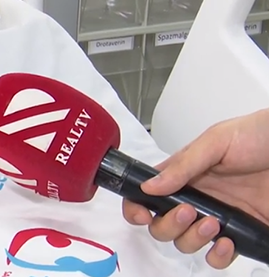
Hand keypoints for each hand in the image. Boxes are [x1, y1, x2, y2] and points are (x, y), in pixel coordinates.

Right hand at [122, 108, 268, 268]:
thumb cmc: (259, 136)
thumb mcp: (216, 141)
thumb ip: (183, 164)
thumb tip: (150, 185)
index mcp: (184, 174)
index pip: (146, 194)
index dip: (136, 207)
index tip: (141, 213)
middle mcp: (196, 197)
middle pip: (161, 225)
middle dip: (167, 225)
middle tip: (188, 212)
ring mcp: (216, 217)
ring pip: (185, 243)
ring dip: (192, 239)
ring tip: (213, 223)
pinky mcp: (240, 232)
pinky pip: (217, 256)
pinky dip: (217, 256)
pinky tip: (227, 241)